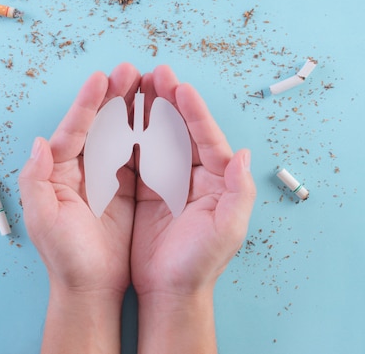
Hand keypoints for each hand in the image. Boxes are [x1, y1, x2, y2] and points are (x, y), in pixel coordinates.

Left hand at [18, 62, 139, 352]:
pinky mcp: (126, 188)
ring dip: (133, 108)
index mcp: (59, 171)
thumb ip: (36, 180)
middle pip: (99, 123)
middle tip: (133, 71)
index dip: (88, 102)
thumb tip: (39, 141)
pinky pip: (138, 154)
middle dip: (114, 95)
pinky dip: (148, 133)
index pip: (74, 128)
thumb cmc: (66, 257)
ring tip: (150, 84)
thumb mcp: (43, 221)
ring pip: (120, 133)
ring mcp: (105, 176)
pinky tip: (160, 117)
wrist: (92, 289)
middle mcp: (81, 168)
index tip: (102, 77)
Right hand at [131, 65, 256, 352]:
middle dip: (169, 99)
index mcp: (217, 180)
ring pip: (157, 136)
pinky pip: (136, 155)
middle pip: (181, 129)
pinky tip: (119, 116)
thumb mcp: (228, 231)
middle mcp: (194, 175)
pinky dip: (129, 134)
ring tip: (136, 83)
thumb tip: (244, 153)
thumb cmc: (200, 264)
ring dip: (148, 110)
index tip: (180, 86)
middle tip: (155, 72)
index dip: (194, 111)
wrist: (169, 293)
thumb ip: (240, 192)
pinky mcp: (145, 189)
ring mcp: (168, 180)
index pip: (206, 137)